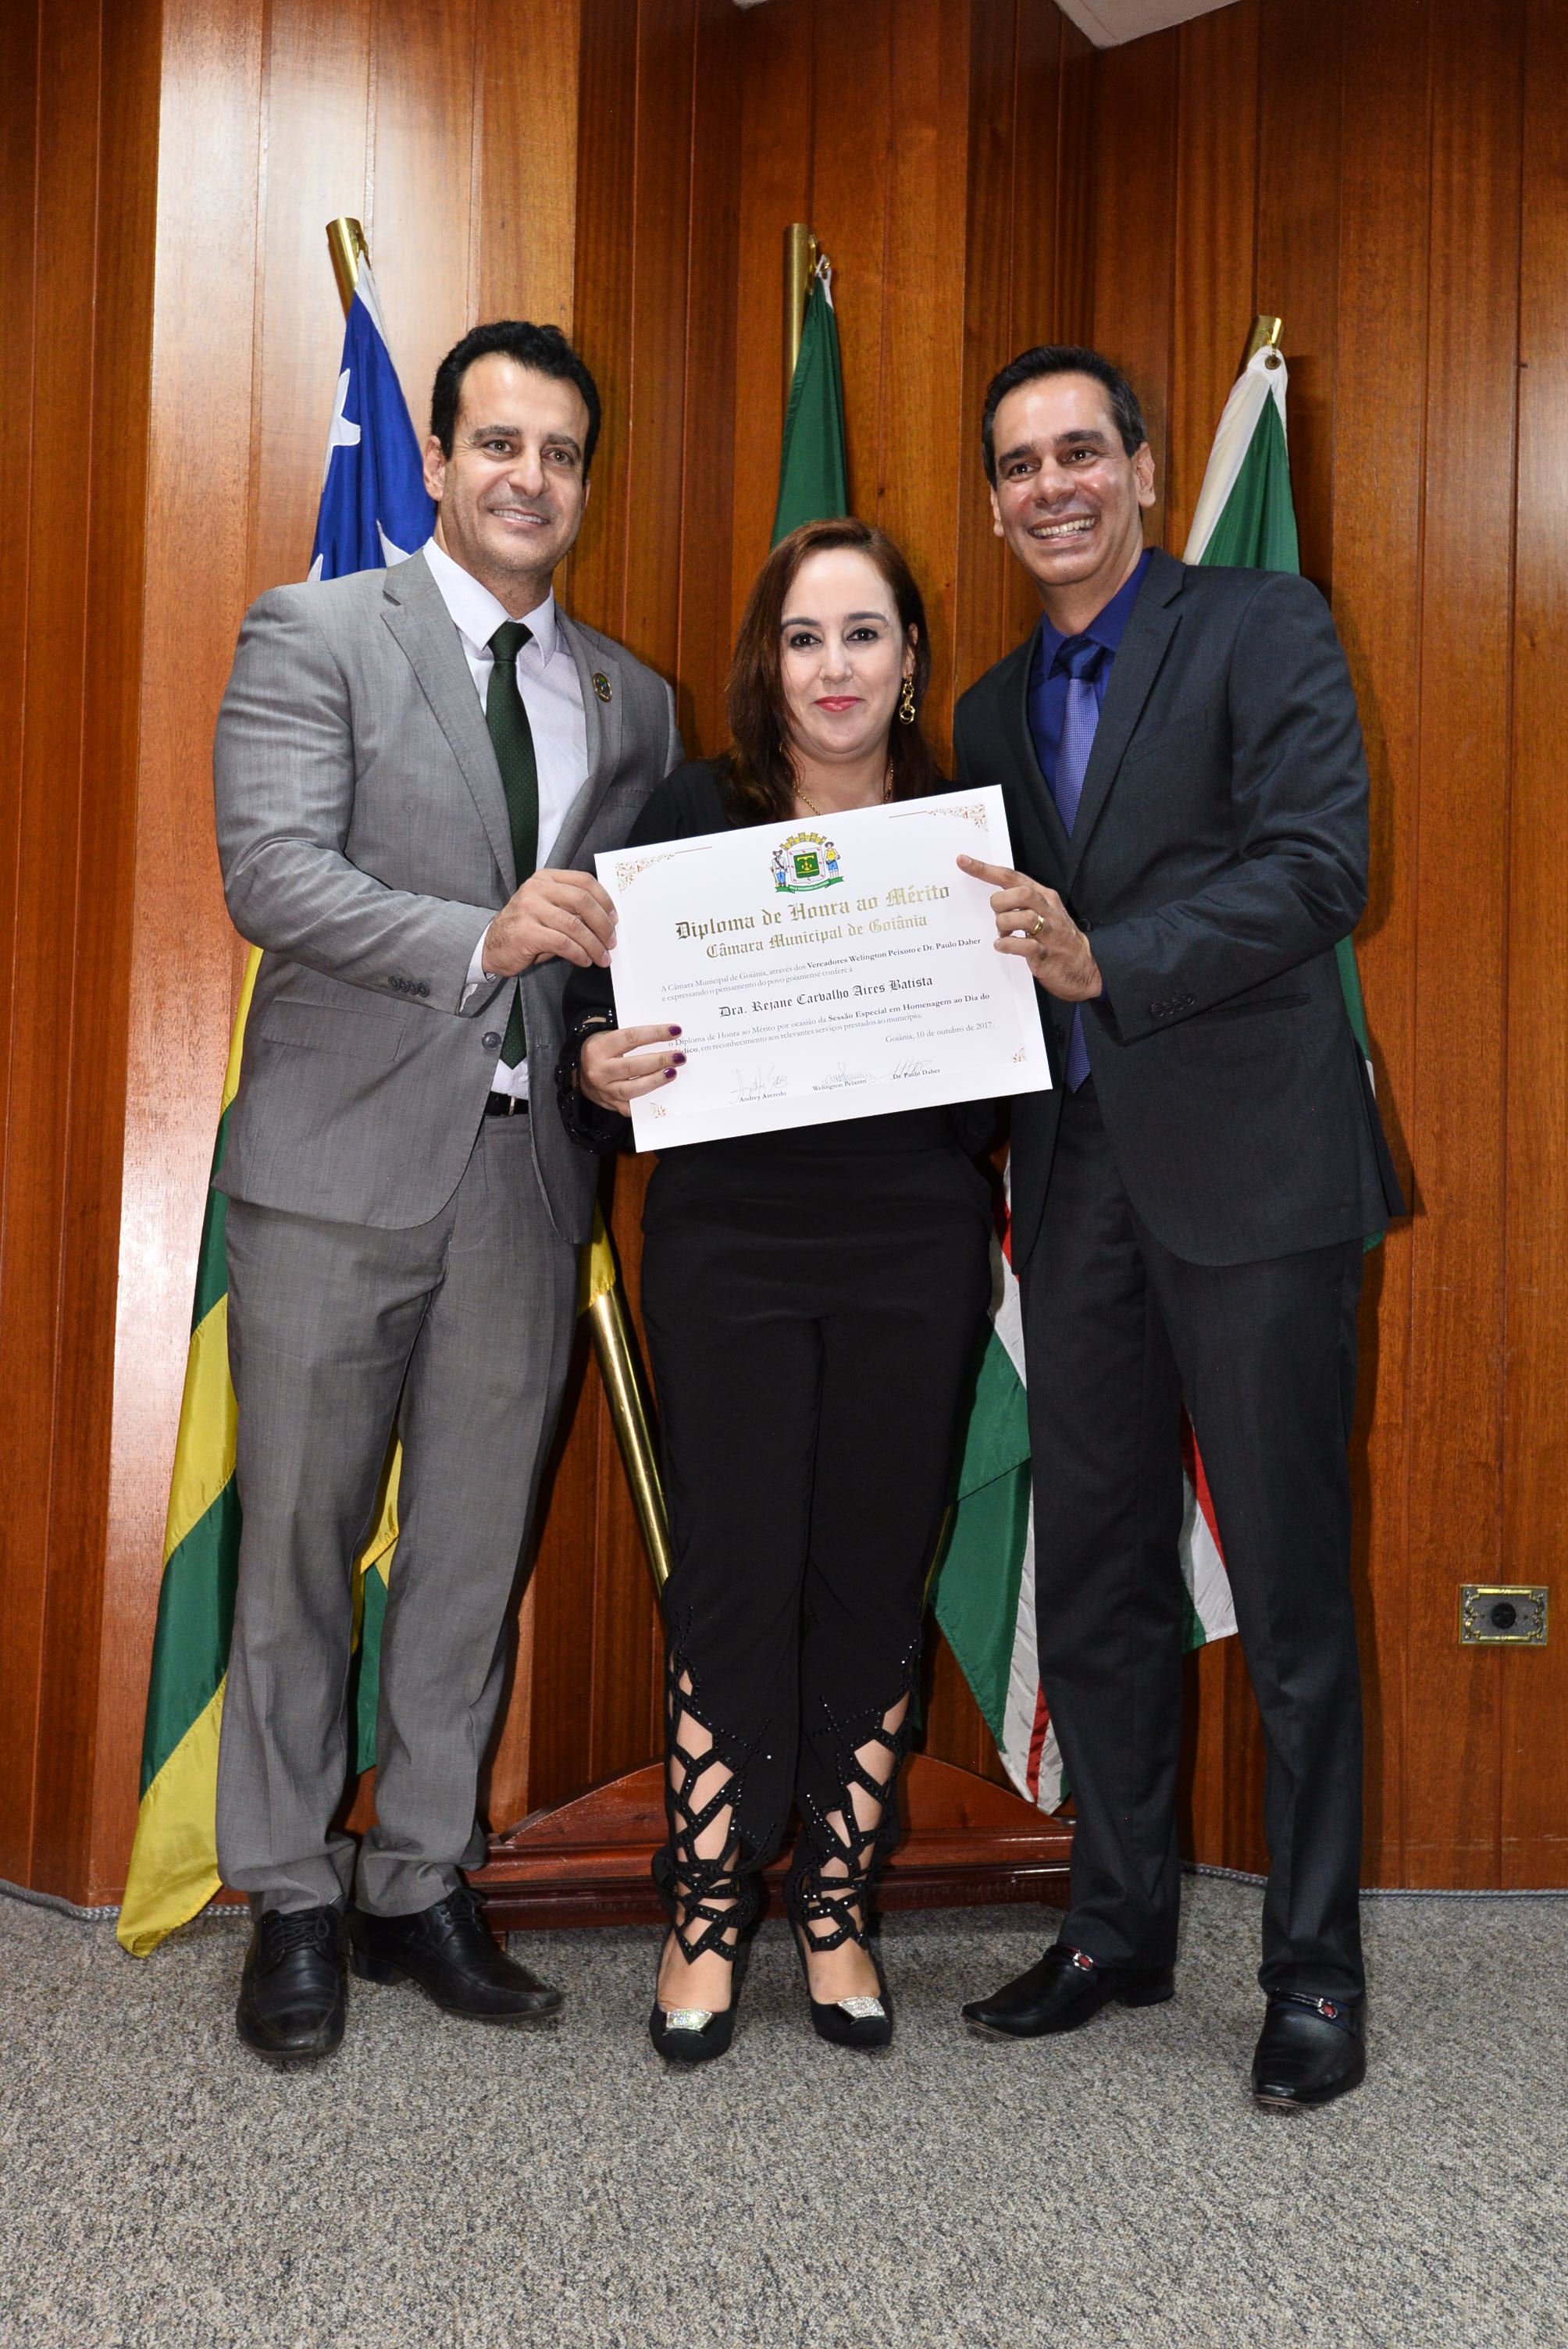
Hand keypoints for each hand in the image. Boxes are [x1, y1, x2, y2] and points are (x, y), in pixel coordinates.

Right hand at [482, 868, 617, 973]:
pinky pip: (563, 943)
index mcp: (545, 878)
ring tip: (602, 957)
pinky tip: (584, 960)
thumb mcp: (548, 909)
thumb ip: (571, 907)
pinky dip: (579, 954)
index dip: (605, 899)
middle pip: (583, 901)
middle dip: (603, 924)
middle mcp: (536, 889)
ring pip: (575, 925)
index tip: (615, 917)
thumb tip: (607, 920)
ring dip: (594, 944)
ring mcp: (529, 909)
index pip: (584, 881)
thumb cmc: (526, 928)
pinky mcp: (526, 932)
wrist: (492, 945)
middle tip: (612, 941)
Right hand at [580, 1024, 683, 1111]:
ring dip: (655, 1081)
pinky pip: (631, 1107)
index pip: (631, 1038)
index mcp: (599, 1049)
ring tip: (672, 1073)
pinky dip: (647, 1102)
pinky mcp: (610, 1104)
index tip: (675, 1031)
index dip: (655, 1034)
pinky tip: (662, 1095)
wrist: (579, 1072)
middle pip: (632, 1066)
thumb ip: (632, 1040)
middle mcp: (599, 1071)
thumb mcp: (609, 1039)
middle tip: (679, 1056)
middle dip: (659, 1061)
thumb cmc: (601, 1052)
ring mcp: (604, 1090)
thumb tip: (665, 1038)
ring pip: (632, 1089)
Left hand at [957, 855, 1102, 1000]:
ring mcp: (1049, 932)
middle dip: (1000, 904)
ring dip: (1004, 926)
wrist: (1085, 968)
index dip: (986, 869)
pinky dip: (1007, 945)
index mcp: (1044, 897)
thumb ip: (1019, 904)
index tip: (963, 861)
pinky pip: (1023, 945)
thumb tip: (993, 901)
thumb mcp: (1042, 914)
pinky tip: (1003, 946)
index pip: (1012, 876)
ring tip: (1004, 935)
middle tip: (1000, 917)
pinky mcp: (1045, 955)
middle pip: (1018, 893)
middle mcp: (1047, 910)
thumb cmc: (1057, 940)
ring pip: (1022, 917)